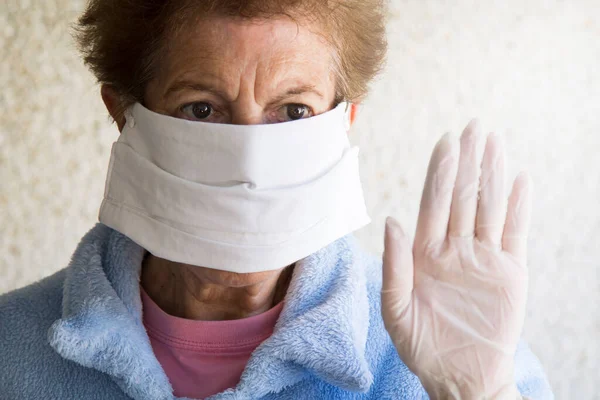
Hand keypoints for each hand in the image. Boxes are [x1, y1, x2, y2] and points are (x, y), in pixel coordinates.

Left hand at [381, 120, 531, 398]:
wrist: (460, 377)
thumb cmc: (422, 346)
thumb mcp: (396, 312)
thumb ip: (394, 267)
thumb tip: (392, 219)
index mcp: (424, 254)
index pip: (432, 204)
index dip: (439, 174)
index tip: (445, 143)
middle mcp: (453, 249)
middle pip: (462, 198)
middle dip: (467, 162)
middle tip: (473, 126)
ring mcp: (483, 258)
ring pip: (488, 207)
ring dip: (492, 175)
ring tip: (494, 142)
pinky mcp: (510, 272)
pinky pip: (515, 233)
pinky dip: (518, 207)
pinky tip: (519, 180)